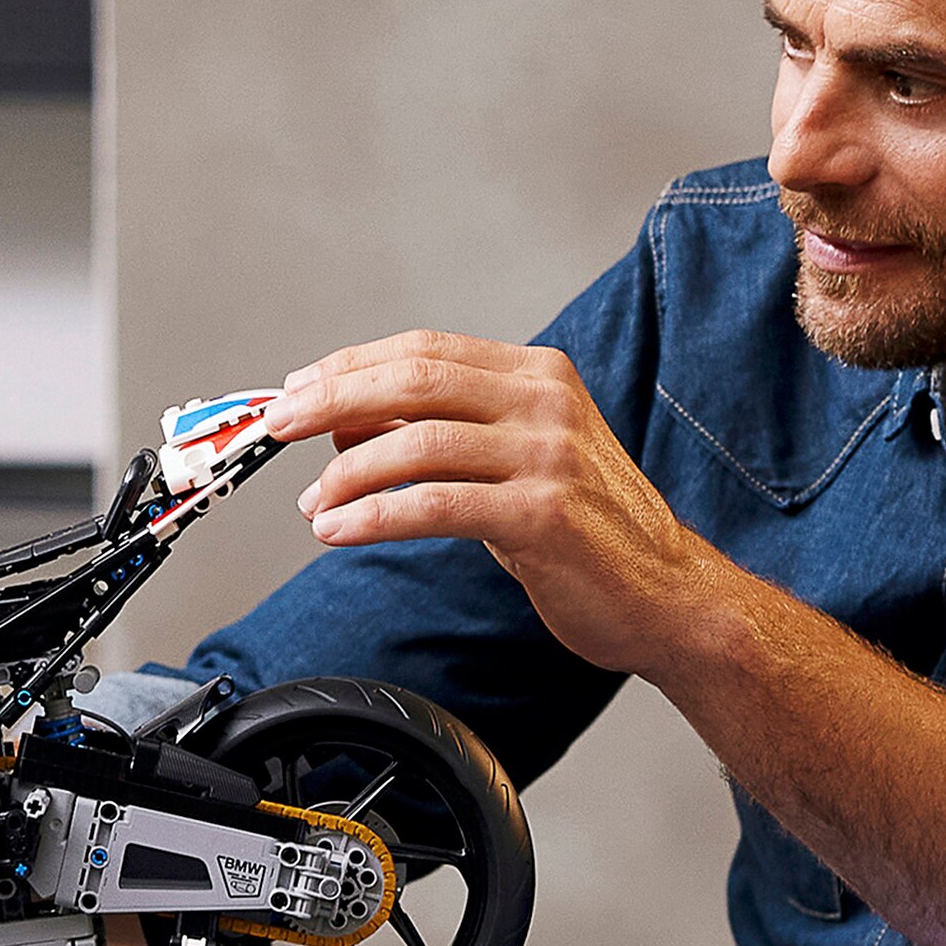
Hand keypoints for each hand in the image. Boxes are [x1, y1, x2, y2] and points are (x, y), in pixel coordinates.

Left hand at [262, 330, 713, 674]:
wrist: (667, 595)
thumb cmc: (585, 531)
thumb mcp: (511, 462)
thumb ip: (439, 434)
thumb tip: (346, 424)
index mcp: (537, 375)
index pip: (423, 350)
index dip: (350, 367)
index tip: (294, 391)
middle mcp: (545, 402)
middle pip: (413, 380)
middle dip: (331, 400)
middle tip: (278, 427)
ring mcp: (549, 455)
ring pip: (417, 442)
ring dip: (347, 473)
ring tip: (313, 502)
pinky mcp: (543, 514)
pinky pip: (435, 505)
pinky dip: (374, 516)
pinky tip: (338, 531)